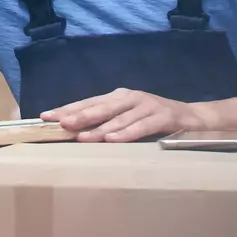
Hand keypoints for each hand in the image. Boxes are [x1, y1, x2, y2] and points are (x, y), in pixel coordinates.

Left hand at [41, 88, 216, 142]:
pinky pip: (141, 126)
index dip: (66, 109)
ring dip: (99, 128)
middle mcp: (129, 97)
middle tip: (60, 124)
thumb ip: (106, 123)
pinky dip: (126, 133)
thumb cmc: (153, 121)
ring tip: (82, 136)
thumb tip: (75, 133)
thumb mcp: (127, 119)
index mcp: (117, 97)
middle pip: (99, 107)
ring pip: (118, 118)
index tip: (44, 116)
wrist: (192, 118)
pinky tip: (113, 139)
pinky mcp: (162, 116)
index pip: (87, 102)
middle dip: (78, 115)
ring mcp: (146, 105)